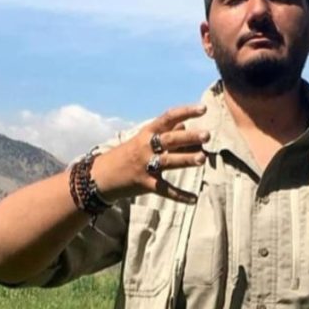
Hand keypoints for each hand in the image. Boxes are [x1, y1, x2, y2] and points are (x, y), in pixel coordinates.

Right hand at [93, 104, 209, 203]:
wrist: (101, 176)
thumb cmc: (129, 153)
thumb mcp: (144, 138)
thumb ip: (165, 132)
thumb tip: (185, 124)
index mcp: (147, 132)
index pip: (168, 118)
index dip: (186, 112)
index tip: (203, 109)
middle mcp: (146, 147)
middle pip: (170, 140)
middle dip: (189, 137)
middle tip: (207, 135)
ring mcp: (145, 165)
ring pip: (168, 162)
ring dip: (186, 160)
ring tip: (203, 159)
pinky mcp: (145, 184)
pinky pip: (165, 190)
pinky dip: (179, 196)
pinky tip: (194, 199)